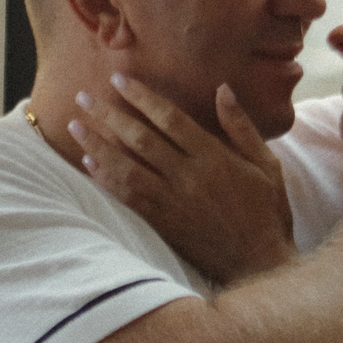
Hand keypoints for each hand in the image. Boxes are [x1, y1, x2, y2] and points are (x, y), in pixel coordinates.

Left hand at [70, 74, 298, 283]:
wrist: (260, 263)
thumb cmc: (267, 211)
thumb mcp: (266, 164)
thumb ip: (241, 127)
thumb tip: (222, 89)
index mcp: (214, 158)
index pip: (170, 119)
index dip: (142, 97)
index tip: (119, 80)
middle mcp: (189, 177)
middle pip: (140, 140)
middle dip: (109, 115)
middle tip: (84, 97)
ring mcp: (173, 202)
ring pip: (127, 168)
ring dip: (98, 146)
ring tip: (75, 126)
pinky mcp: (164, 224)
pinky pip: (128, 198)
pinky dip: (107, 180)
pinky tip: (90, 164)